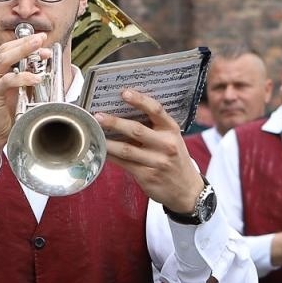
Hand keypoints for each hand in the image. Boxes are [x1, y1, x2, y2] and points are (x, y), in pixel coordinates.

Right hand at [0, 32, 46, 168]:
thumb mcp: (10, 90)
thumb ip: (19, 74)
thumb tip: (37, 60)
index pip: (4, 49)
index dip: (22, 43)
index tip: (39, 39)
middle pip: (4, 50)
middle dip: (25, 43)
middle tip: (41, 38)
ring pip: (4, 61)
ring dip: (24, 53)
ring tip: (41, 51)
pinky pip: (7, 81)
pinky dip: (23, 77)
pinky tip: (35, 77)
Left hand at [95, 89, 204, 213]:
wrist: (186, 189)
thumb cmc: (174, 158)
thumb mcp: (171, 139)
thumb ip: (153, 127)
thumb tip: (122, 111)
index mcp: (171, 130)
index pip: (156, 110)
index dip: (140, 100)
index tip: (124, 93)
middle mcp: (166, 144)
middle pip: (137, 130)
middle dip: (115, 122)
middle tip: (98, 115)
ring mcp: (157, 162)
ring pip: (127, 149)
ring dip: (108, 141)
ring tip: (94, 132)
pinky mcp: (147, 176)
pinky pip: (124, 163)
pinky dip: (111, 155)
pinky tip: (101, 149)